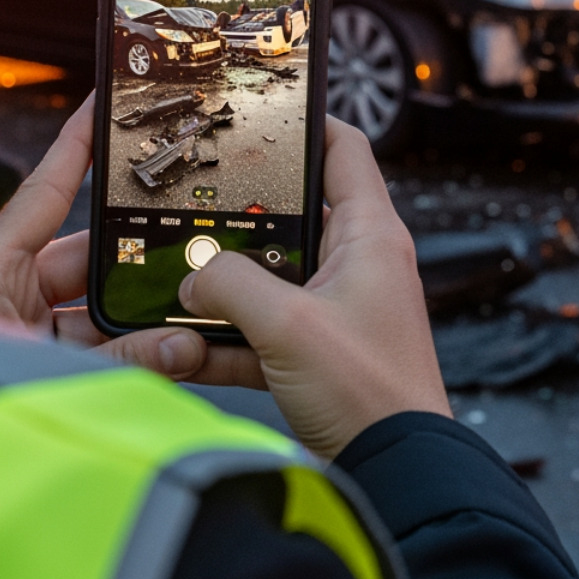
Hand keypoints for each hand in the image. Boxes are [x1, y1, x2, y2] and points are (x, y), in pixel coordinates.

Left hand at [0, 93, 209, 380]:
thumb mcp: (47, 368)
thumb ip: (124, 356)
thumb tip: (187, 344)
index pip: (43, 191)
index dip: (78, 147)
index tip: (105, 108)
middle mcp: (2, 294)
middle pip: (85, 257)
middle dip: (137, 264)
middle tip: (186, 255)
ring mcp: (20, 329)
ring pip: (97, 305)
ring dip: (140, 317)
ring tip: (184, 318)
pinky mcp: (36, 363)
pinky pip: (95, 342)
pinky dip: (131, 348)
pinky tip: (168, 352)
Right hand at [178, 116, 451, 458]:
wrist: (398, 469)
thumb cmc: (370, 392)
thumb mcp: (287, 326)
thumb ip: (229, 286)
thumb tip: (191, 274)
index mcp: (371, 235)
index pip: (345, 150)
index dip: (307, 123)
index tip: (265, 110)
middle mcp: (361, 262)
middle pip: (297, 214)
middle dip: (244, 215)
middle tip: (196, 203)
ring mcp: (342, 308)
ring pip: (274, 275)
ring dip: (229, 282)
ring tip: (179, 276)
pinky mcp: (323, 351)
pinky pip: (267, 329)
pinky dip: (231, 335)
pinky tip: (187, 344)